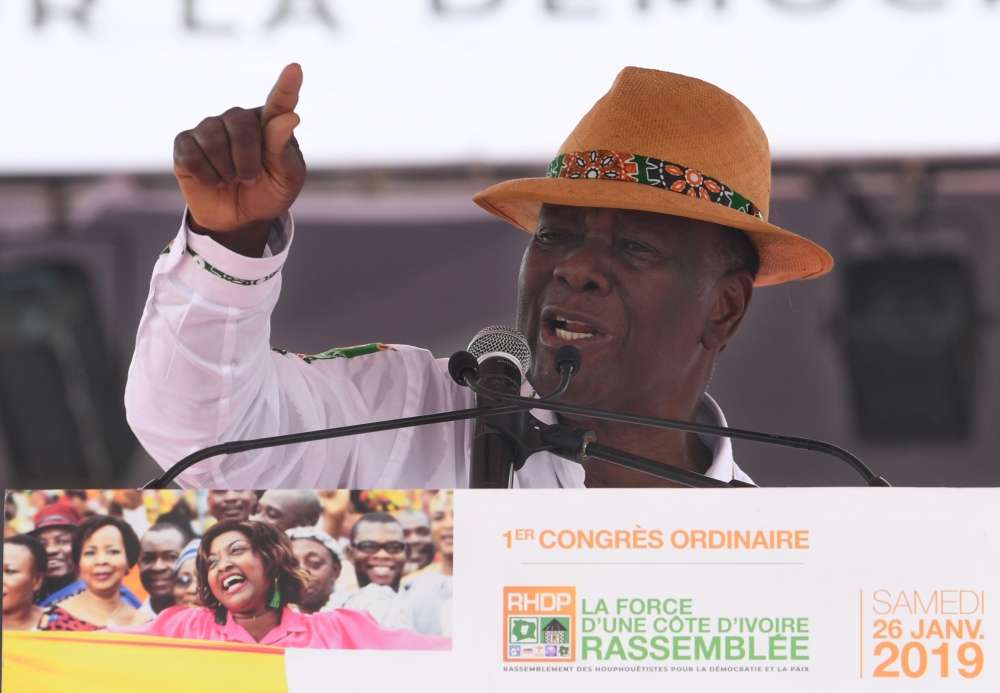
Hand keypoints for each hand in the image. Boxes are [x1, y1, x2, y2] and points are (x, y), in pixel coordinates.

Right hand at [173, 63, 305, 233]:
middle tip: (251, 178)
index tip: (295, 69)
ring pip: (213, 139)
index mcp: (270, 124)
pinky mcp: (185, 143)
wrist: (239, 220)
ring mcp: (209, 128)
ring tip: (232, 180)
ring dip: (227, 169)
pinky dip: (206, 175)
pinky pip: (192, 154)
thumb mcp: (285, 178)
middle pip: (240, 123)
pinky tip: (213, 181)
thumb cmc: (268, 193)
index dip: (286, 87)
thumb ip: (283, 148)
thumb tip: (291, 117)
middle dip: (248, 159)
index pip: (279, 102)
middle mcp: (238, 119)